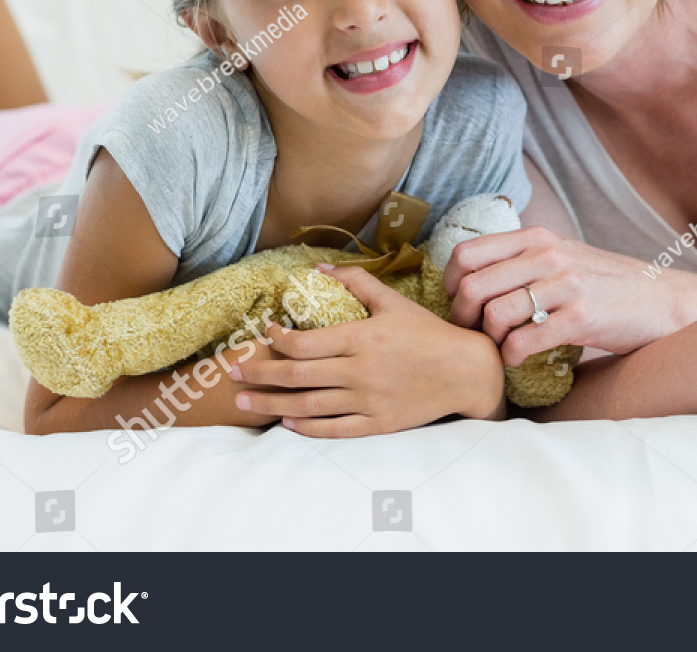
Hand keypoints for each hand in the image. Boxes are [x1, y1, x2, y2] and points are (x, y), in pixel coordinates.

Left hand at [228, 264, 503, 436]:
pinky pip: (333, 429)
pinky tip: (286, 423)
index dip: (277, 340)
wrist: (466, 372)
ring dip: (269, 405)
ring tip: (242, 403)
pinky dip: (306, 427)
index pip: (304, 342)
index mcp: (362, 337)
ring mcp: (367, 400)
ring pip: (306, 406)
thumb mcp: (394, 302)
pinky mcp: (377, 423)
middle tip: (230, 374)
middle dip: (258, 375)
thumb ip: (356, 282)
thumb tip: (318, 268)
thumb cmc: (428, 333)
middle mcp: (360, 371)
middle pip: (296, 376)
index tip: (264, 334)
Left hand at [444, 227, 696, 365]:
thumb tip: (470, 274)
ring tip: (499, 347)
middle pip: (473, 286)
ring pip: (495, 314)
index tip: (458, 303)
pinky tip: (519, 359)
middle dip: (463, 318)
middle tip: (472, 334)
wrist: (662, 301)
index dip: (450, 283)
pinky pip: (525, 341)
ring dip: (488, 340)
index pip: (467, 253)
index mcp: (537, 237)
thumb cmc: (605, 283)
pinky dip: (512, 357)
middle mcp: (548, 255)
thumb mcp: (562, 255)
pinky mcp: (582, 318)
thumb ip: (522, 258)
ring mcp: (566, 285)